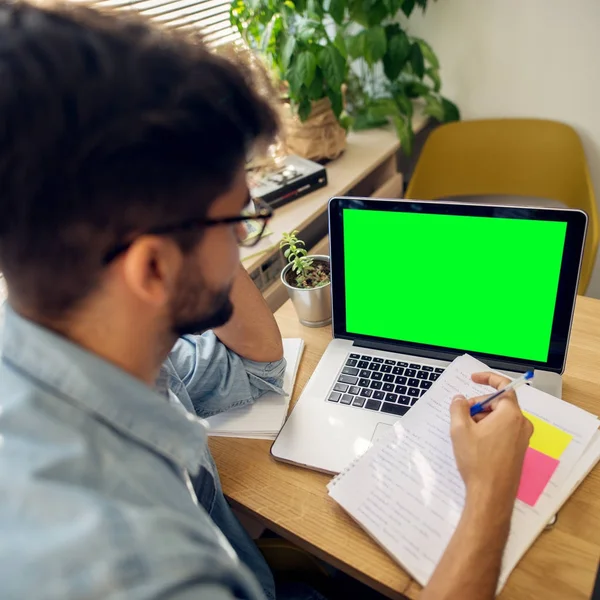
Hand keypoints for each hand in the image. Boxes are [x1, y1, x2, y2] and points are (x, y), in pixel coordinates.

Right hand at [450, 372, 532, 506]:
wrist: (491, 494)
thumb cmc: (478, 462)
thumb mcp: (460, 429)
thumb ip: (458, 408)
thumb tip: (459, 399)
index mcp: (511, 415)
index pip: (503, 386)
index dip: (488, 379)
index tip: (474, 378)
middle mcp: (521, 425)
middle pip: (499, 403)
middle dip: (479, 405)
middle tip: (462, 413)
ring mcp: (521, 439)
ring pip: (500, 418)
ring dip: (482, 419)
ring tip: (466, 432)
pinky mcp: (517, 450)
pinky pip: (503, 431)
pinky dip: (489, 430)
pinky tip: (475, 443)